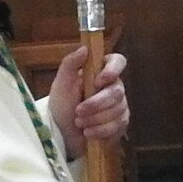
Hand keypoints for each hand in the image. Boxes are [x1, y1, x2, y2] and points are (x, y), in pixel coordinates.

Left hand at [47, 46, 130, 160]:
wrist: (62, 133)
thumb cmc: (62, 106)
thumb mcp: (61, 84)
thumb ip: (70, 64)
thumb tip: (84, 48)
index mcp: (100, 72)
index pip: (118, 62)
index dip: (113, 70)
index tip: (98, 81)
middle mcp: (113, 86)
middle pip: (117, 92)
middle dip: (96, 104)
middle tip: (78, 111)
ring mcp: (120, 105)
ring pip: (117, 111)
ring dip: (95, 119)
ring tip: (79, 123)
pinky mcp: (121, 123)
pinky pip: (117, 126)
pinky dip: (100, 131)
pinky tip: (88, 133)